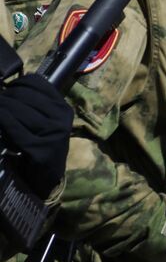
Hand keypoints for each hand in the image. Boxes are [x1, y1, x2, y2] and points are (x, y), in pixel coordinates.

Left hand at [0, 75, 71, 192]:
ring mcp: (52, 134)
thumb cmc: (41, 147)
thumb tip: (6, 87)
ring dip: (0, 107)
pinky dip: (0, 119)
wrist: (46, 179)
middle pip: (23, 95)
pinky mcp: (39, 149)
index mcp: (63, 109)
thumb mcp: (46, 123)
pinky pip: (12, 126)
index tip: (7, 91)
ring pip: (16, 108)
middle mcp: (61, 119)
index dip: (16, 83)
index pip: (37, 83)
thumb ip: (35, 106)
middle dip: (4, 97)